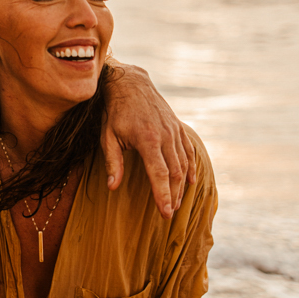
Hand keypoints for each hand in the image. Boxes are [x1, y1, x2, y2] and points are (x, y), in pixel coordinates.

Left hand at [101, 62, 195, 218]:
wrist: (130, 83)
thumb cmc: (115, 111)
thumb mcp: (107, 136)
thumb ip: (112, 162)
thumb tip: (112, 188)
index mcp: (147, 139)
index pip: (159, 174)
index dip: (163, 195)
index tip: (166, 213)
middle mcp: (165, 136)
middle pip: (175, 172)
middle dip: (173, 195)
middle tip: (170, 214)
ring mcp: (174, 130)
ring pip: (184, 163)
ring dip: (181, 185)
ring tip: (177, 202)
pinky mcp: (178, 127)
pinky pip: (188, 150)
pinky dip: (191, 167)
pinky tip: (190, 181)